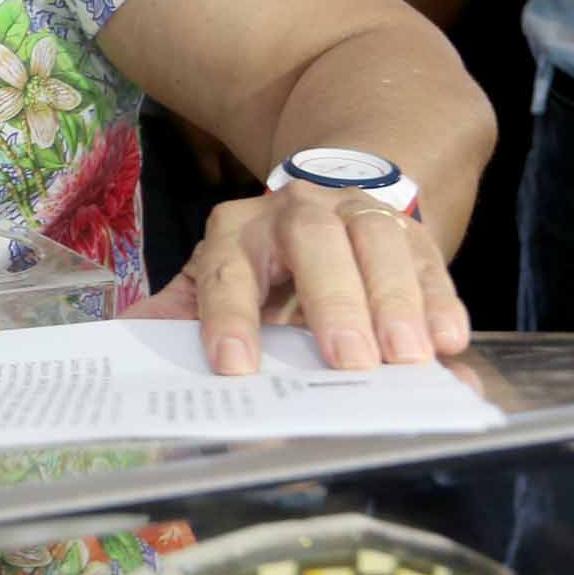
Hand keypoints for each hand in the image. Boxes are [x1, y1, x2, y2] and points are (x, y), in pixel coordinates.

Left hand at [130, 180, 468, 374]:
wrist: (327, 208)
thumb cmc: (265, 267)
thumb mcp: (218, 282)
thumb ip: (181, 313)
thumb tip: (124, 342)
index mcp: (236, 232)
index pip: (227, 271)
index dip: (230, 318)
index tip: (236, 367)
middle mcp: (296, 213)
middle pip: (312, 241)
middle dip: (331, 300)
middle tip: (348, 361)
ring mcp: (357, 214)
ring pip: (376, 242)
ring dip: (394, 301)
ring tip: (407, 357)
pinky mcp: (410, 232)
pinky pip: (429, 259)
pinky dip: (441, 301)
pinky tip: (449, 341)